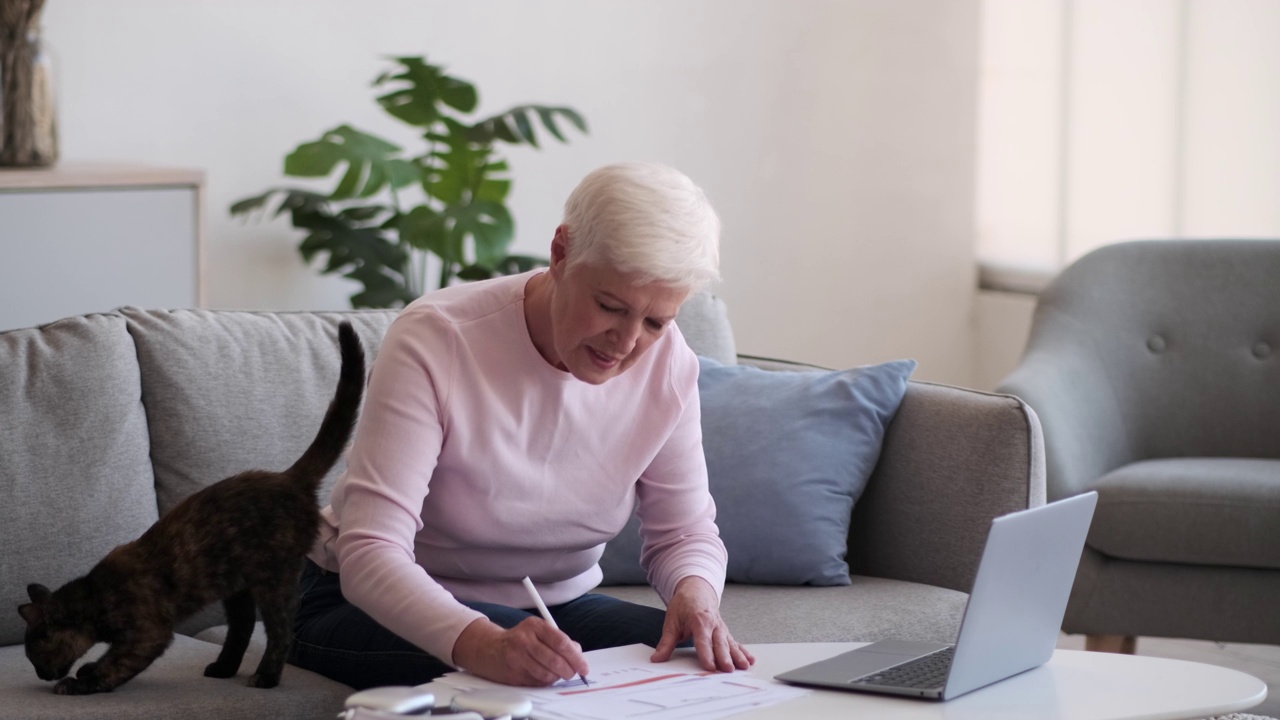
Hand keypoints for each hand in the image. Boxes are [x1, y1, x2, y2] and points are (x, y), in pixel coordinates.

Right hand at [452, 616, 589, 686]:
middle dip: (568, 670)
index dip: (575, 657)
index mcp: (534, 625)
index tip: (583, 666)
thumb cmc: (520, 640)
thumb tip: (578, 654)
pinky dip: (544, 682)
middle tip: (573, 673)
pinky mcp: (512, 673)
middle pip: (555, 660)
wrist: (490, 648)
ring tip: (557, 673)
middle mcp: (524, 640)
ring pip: (546, 674)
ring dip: (556, 677)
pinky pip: (536, 682)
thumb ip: (559, 639)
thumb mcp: (539, 631)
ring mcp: (516, 657)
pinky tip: (543, 675)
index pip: (561, 642)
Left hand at [650, 576, 754, 671]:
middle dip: (724, 657)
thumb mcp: (671, 622)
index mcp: (699, 621)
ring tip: (744, 666)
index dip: (706, 654)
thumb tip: (657, 658)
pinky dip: (743, 651)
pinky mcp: (725, 632)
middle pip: (719, 643)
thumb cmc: (684, 605)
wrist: (697, 590)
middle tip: (728, 670)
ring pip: (730, 643)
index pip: (703, 641)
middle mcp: (713, 624)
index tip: (709, 667)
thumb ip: (666, 643)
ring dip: (737, 655)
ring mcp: (721, 628)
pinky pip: (735, 642)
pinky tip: (750, 660)